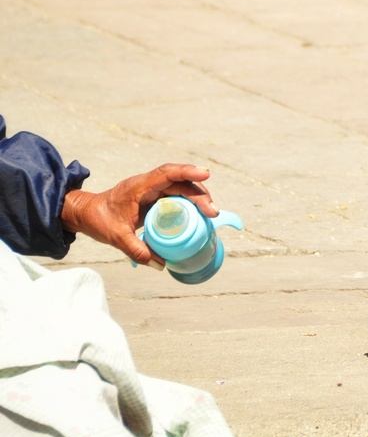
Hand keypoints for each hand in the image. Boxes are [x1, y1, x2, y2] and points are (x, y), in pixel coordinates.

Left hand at [61, 163, 216, 265]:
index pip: (167, 173)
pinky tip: (199, 213)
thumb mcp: (116, 237)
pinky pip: (176, 195)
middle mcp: (148, 184)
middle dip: (199, 193)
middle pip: (180, 182)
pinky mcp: (154, 197)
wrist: (85, 213)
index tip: (205, 174)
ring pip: (180, 187)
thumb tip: (161, 264)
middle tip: (212, 211)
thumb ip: (137, 251)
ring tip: (210, 213)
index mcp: (139, 186)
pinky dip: (189, 202)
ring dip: (197, 196)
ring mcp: (152, 189)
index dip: (187, 172)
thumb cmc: (98, 219)